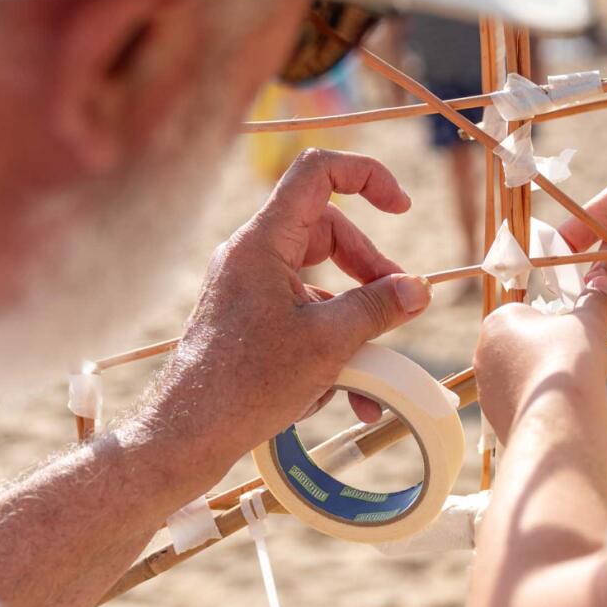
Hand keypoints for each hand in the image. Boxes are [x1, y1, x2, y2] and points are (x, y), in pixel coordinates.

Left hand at [134, 149, 431, 479]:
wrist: (188, 434)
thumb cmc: (247, 384)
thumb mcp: (329, 342)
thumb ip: (378, 307)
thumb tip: (418, 289)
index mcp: (264, 242)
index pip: (317, 172)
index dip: (366, 176)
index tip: (401, 207)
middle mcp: (252, 256)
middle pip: (327, 231)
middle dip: (371, 267)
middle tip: (401, 302)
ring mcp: (248, 288)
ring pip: (318, 278)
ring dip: (355, 315)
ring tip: (380, 360)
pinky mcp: (249, 320)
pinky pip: (302, 314)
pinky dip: (332, 341)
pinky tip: (352, 392)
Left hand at [474, 279, 606, 444]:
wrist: (557, 420)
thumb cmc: (569, 360)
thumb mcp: (588, 324)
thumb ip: (594, 301)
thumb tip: (603, 280)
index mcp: (498, 321)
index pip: (528, 314)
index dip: (555, 326)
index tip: (572, 339)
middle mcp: (483, 352)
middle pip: (521, 345)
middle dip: (545, 352)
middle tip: (571, 363)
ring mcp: (485, 386)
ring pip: (519, 375)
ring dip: (540, 379)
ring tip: (565, 388)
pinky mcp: (493, 414)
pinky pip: (518, 402)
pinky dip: (536, 404)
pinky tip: (555, 408)